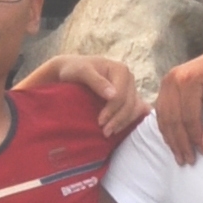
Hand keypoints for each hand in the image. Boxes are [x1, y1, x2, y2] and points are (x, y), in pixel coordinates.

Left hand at [19, 50, 145, 139]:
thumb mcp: (79, 71)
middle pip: (130, 103)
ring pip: (133, 109)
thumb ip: (94, 80)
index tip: (100, 123)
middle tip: (104, 133)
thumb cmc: (70, 70)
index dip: (113, 110)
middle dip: (118, 119)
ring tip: (107, 133)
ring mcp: (129, 88)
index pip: (123, 95)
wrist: (68, 71)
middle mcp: (127, 77)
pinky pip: (134, 111)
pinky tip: (121, 130)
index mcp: (119, 69)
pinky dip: (129, 121)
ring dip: (123, 123)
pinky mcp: (126, 97)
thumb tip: (112, 94)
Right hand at [155, 33, 202, 162]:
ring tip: (180, 156)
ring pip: (164, 117)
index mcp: (188, 80)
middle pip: (173, 119)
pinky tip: (173, 141)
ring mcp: (166, 81)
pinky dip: (167, 128)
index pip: (188, 117)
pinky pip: (162, 111)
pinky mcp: (165, 85)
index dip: (195, 137)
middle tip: (187, 161)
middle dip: (180, 143)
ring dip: (171, 139)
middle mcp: (172, 79)